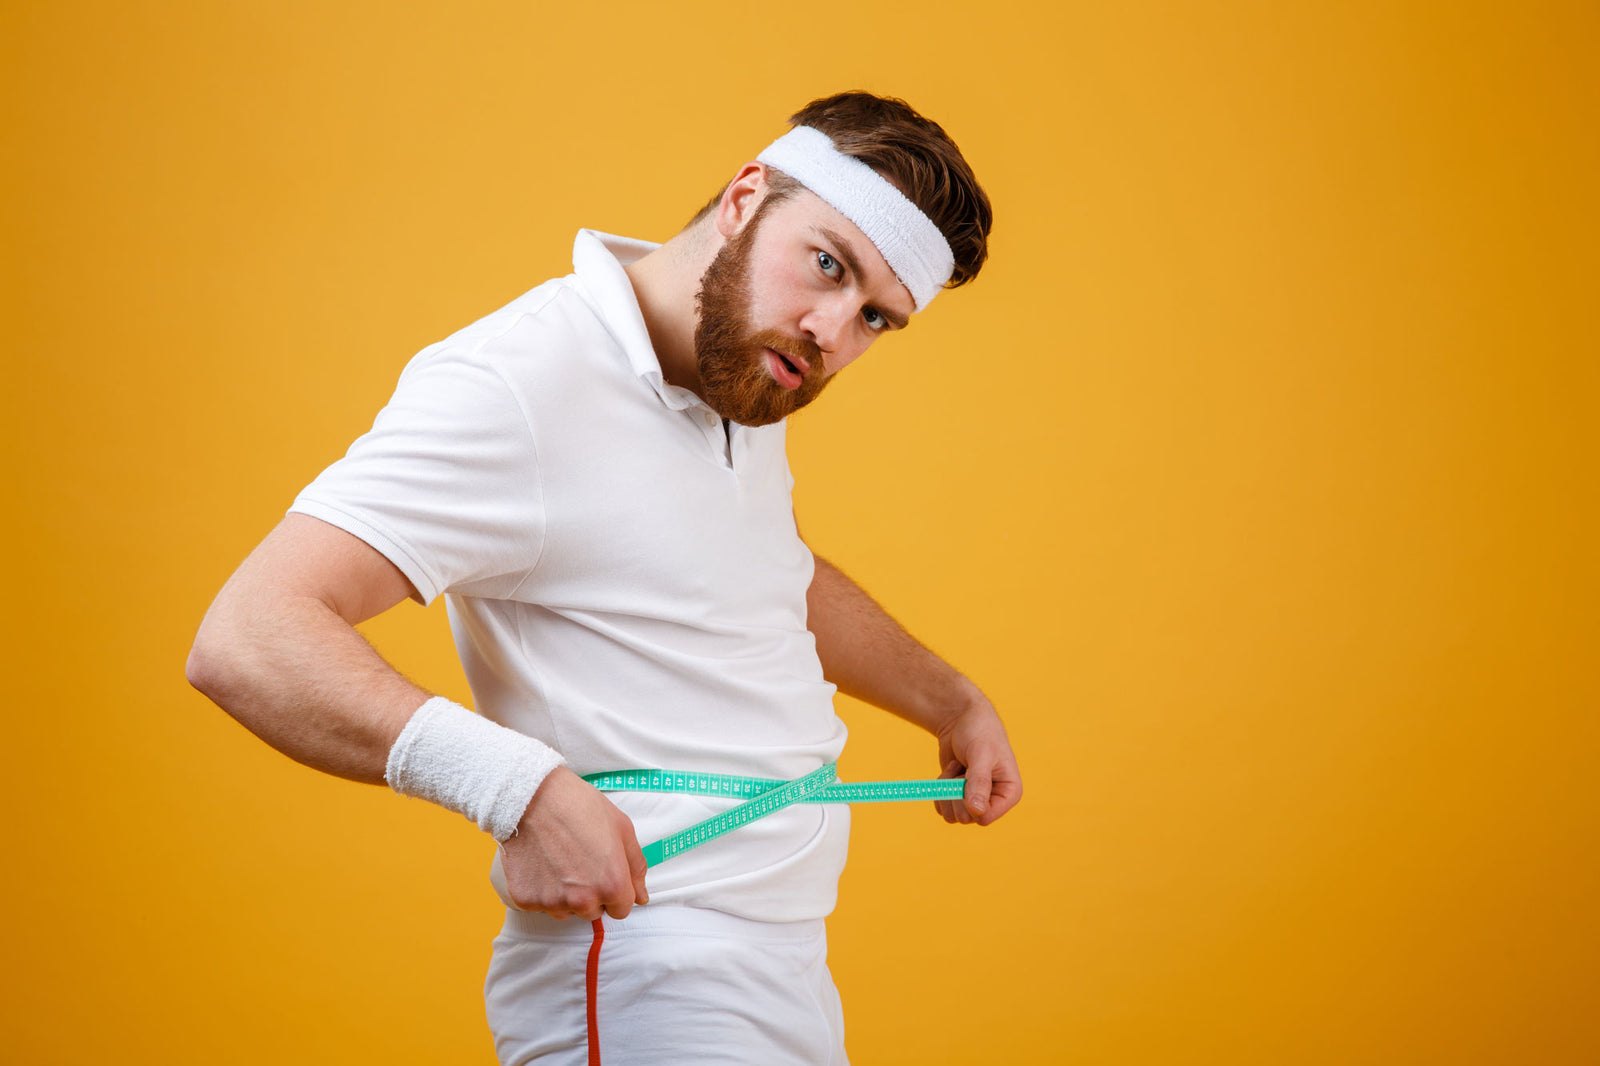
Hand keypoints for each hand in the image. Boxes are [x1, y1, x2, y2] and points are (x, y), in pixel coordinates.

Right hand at [498, 768, 649, 919]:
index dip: (615, 889)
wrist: (532, 797)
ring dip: (564, 894)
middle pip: (593, 912)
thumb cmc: (579, 807)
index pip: (621, 910)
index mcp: (611, 885)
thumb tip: (641, 897)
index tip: (604, 872)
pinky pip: (538, 905)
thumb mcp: (622, 829)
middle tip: (579, 861)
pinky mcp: (525, 899)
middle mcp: (582, 900)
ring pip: (565, 911)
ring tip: (558, 860)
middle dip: (590, 893)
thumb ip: (636, 867)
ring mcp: (552, 902)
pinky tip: (540, 863)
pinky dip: (540, 890)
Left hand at [934, 680, 1021, 825]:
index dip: (968, 802)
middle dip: (956, 792)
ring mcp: (975, 800)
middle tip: (961, 770)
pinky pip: (942, 808)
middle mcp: (994, 801)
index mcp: (1010, 793)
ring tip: (958, 767)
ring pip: (952, 816)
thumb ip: (979, 782)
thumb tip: (977, 811)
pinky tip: (952, 770)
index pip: (985, 818)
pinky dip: (940, 789)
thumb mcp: (980, 754)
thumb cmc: (979, 731)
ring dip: (947, 790)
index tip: (966, 777)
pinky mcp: (959, 797)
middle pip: (966, 818)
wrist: (961, 718)